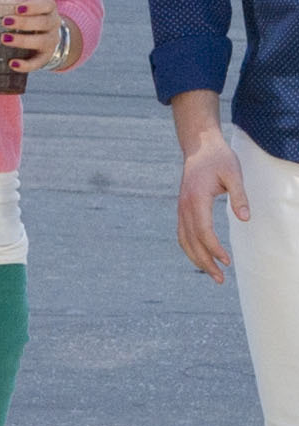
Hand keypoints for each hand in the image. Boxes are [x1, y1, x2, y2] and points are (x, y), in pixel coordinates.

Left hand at [3, 0, 61, 72]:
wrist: (45, 36)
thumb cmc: (27, 17)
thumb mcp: (20, 9)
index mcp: (48, 8)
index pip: (46, 4)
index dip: (33, 6)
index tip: (17, 8)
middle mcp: (53, 23)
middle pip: (43, 22)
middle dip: (24, 22)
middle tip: (5, 22)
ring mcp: (51, 41)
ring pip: (41, 41)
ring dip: (23, 41)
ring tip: (4, 39)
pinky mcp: (45, 57)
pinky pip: (38, 63)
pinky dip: (26, 65)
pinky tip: (12, 64)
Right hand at [177, 130, 249, 282]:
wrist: (199, 147)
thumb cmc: (219, 159)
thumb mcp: (234, 173)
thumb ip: (239, 196)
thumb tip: (245, 218)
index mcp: (196, 199)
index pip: (203, 231)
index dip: (214, 249)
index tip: (227, 261)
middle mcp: (184, 207)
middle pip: (192, 242)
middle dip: (205, 262)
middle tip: (220, 279)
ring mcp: (181, 209)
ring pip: (184, 241)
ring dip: (196, 259)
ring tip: (212, 273)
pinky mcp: (182, 209)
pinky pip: (183, 235)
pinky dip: (191, 249)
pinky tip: (202, 257)